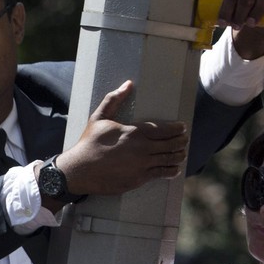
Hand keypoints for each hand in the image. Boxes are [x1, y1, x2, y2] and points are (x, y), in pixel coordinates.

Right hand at [54, 81, 187, 195]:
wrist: (79, 170)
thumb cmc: (89, 143)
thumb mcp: (98, 117)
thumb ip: (114, 99)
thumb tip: (128, 84)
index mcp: (134, 132)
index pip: (165, 129)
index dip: (177, 128)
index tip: (182, 127)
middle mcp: (142, 149)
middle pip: (172, 144)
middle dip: (181, 141)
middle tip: (184, 139)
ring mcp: (142, 165)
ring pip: (170, 159)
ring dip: (179, 155)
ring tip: (181, 153)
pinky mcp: (139, 179)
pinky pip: (162, 173)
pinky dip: (171, 171)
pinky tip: (175, 169)